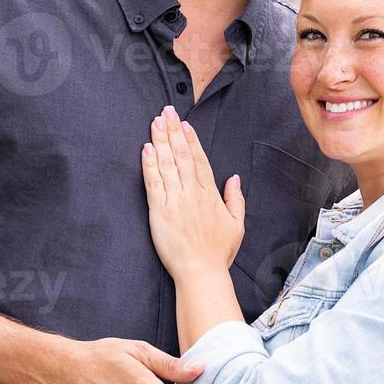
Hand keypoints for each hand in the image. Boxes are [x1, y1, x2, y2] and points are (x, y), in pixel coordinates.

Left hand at [141, 106, 244, 277]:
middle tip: (167, 111)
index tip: (184, 124)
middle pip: (182, 155)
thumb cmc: (218, 252)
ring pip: (167, 164)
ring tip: (156, 122)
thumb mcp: (236, 225)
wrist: (201, 272)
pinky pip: (154, 183)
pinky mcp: (160, 211)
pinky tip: (147, 148)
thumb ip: (235, 199)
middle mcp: (193, 193)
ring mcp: (176, 200)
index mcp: (210, 194)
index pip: (199, 160)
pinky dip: (150, 164)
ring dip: (161, 140)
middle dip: (174, 131)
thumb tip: (234, 178)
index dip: (191, 140)